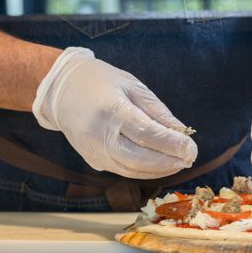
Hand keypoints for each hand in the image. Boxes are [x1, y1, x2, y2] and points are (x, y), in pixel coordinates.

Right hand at [33, 47, 196, 178]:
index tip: (191, 148)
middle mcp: (98, 133)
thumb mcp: (133, 87)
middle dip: (168, 162)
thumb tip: (182, 134)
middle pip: (139, 159)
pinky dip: (143, 170)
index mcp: (111, 109)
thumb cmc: (100, 82)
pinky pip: (121, 170)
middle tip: (188, 158)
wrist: (60, 88)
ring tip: (177, 162)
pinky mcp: (90, 159)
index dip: (172, 145)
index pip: (147, 134)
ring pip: (130, 170)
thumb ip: (158, 112)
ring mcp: (91, 150)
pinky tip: (158, 164)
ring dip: (158, 170)